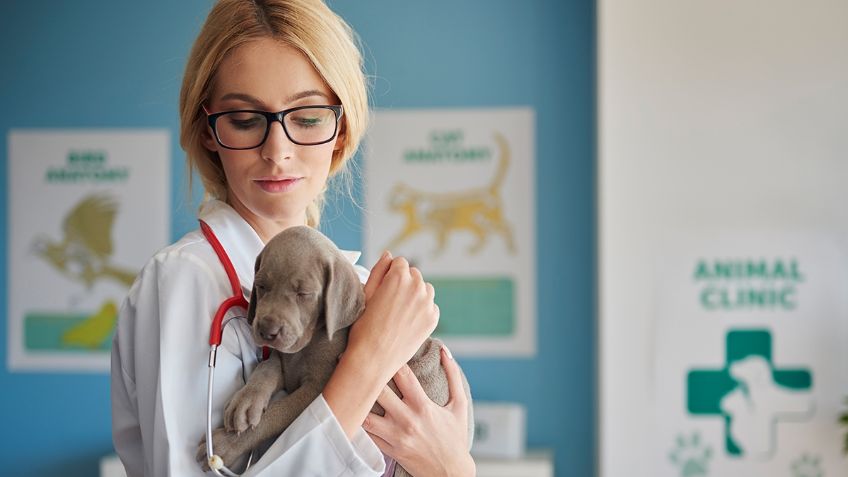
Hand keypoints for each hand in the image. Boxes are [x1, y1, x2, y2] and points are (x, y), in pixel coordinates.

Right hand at [349, 252, 439, 382]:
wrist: (373, 358)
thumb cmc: (364, 326)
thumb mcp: (366, 294)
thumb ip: (379, 270)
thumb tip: (389, 254)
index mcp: (398, 276)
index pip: (400, 262)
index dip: (390, 274)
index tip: (384, 288)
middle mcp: (417, 286)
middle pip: (414, 274)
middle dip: (404, 282)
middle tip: (390, 302)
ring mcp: (427, 303)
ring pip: (425, 288)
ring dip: (416, 294)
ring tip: (400, 311)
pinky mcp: (433, 318)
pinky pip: (431, 306)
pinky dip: (422, 310)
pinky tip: (408, 321)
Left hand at [363, 347, 474, 476]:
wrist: (450, 473)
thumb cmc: (455, 437)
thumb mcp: (460, 405)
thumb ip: (453, 375)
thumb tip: (445, 350)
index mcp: (423, 406)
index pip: (402, 375)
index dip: (390, 358)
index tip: (382, 349)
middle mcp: (407, 419)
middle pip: (378, 391)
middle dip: (366, 374)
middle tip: (352, 361)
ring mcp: (395, 436)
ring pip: (366, 415)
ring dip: (357, 401)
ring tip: (346, 386)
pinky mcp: (389, 450)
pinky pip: (366, 435)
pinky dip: (357, 423)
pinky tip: (350, 411)